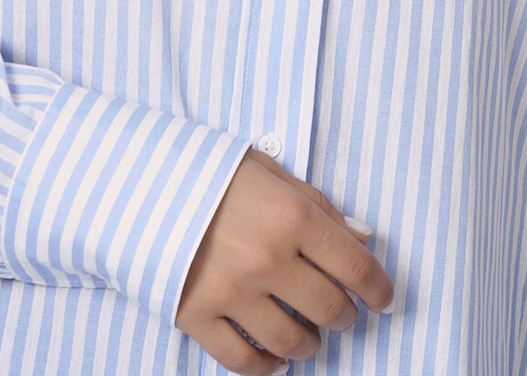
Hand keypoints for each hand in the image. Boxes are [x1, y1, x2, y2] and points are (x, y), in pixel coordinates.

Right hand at [174, 148, 393, 374]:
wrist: (141, 181)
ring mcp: (232, 291)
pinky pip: (243, 359)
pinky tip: (275, 358)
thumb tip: (362, 237)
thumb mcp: (269, 171)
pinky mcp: (197, 315)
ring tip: (308, 335)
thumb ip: (318, 205)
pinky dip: (266, 366)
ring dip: (310, 343)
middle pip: (329, 308)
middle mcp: (268, 258)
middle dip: (344, 315)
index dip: (379, 288)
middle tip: (341, 311)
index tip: (385, 299)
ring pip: (292, 340)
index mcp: (291, 216)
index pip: (355, 266)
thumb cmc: (211, 171)